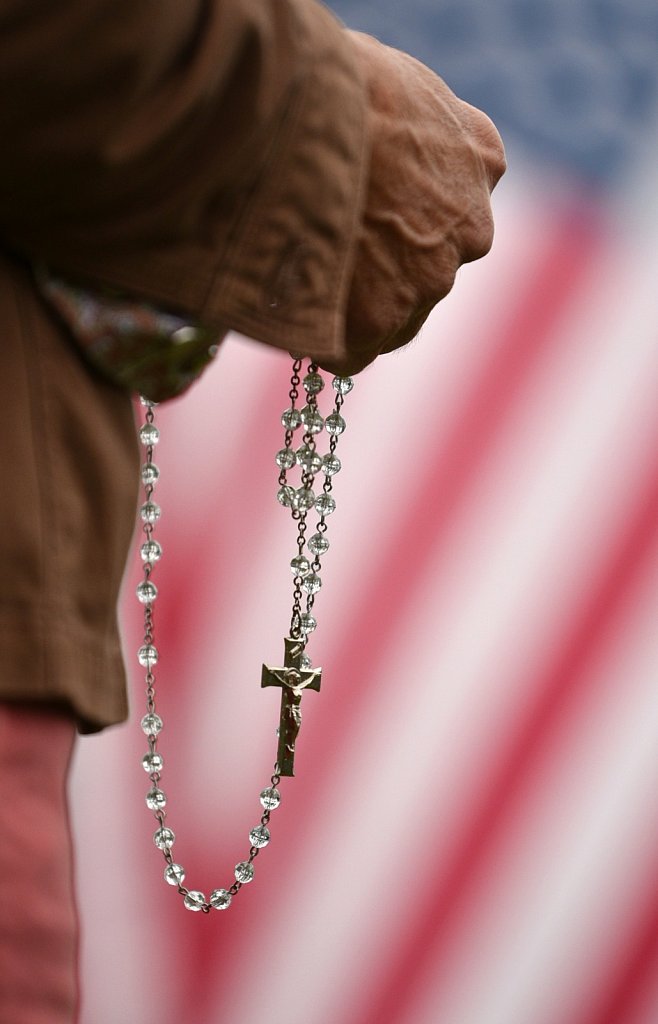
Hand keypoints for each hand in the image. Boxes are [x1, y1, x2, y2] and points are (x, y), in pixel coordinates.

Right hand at [321, 32, 505, 374]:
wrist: (300, 114)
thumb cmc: (333, 82)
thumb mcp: (399, 86)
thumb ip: (412, 130)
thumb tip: (379, 155)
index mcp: (481, 158)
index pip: (454, 209)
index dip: (402, 218)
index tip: (365, 217)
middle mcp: (470, 229)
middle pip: (426, 272)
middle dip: (382, 269)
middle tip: (323, 251)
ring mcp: (428, 281)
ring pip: (392, 318)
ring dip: (351, 309)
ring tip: (296, 278)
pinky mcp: (377, 322)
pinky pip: (350, 353)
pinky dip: (320, 342)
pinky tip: (287, 312)